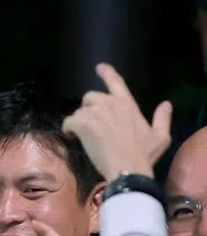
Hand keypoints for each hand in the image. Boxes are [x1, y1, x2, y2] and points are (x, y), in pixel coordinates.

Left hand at [61, 63, 172, 179]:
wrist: (128, 168)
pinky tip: (73, 138)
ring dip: (79, 122)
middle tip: (91, 124)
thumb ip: (162, 118)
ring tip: (85, 136)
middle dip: (88, 108)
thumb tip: (167, 104)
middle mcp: (111, 104)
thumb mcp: (161, 136)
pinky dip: (68, 129)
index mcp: (128, 104)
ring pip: (79, 111)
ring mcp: (96, 112)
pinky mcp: (84, 124)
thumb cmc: (144, 155)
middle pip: (90, 97)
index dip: (107, 73)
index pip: (116, 82)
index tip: (99, 67)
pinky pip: (69, 122)